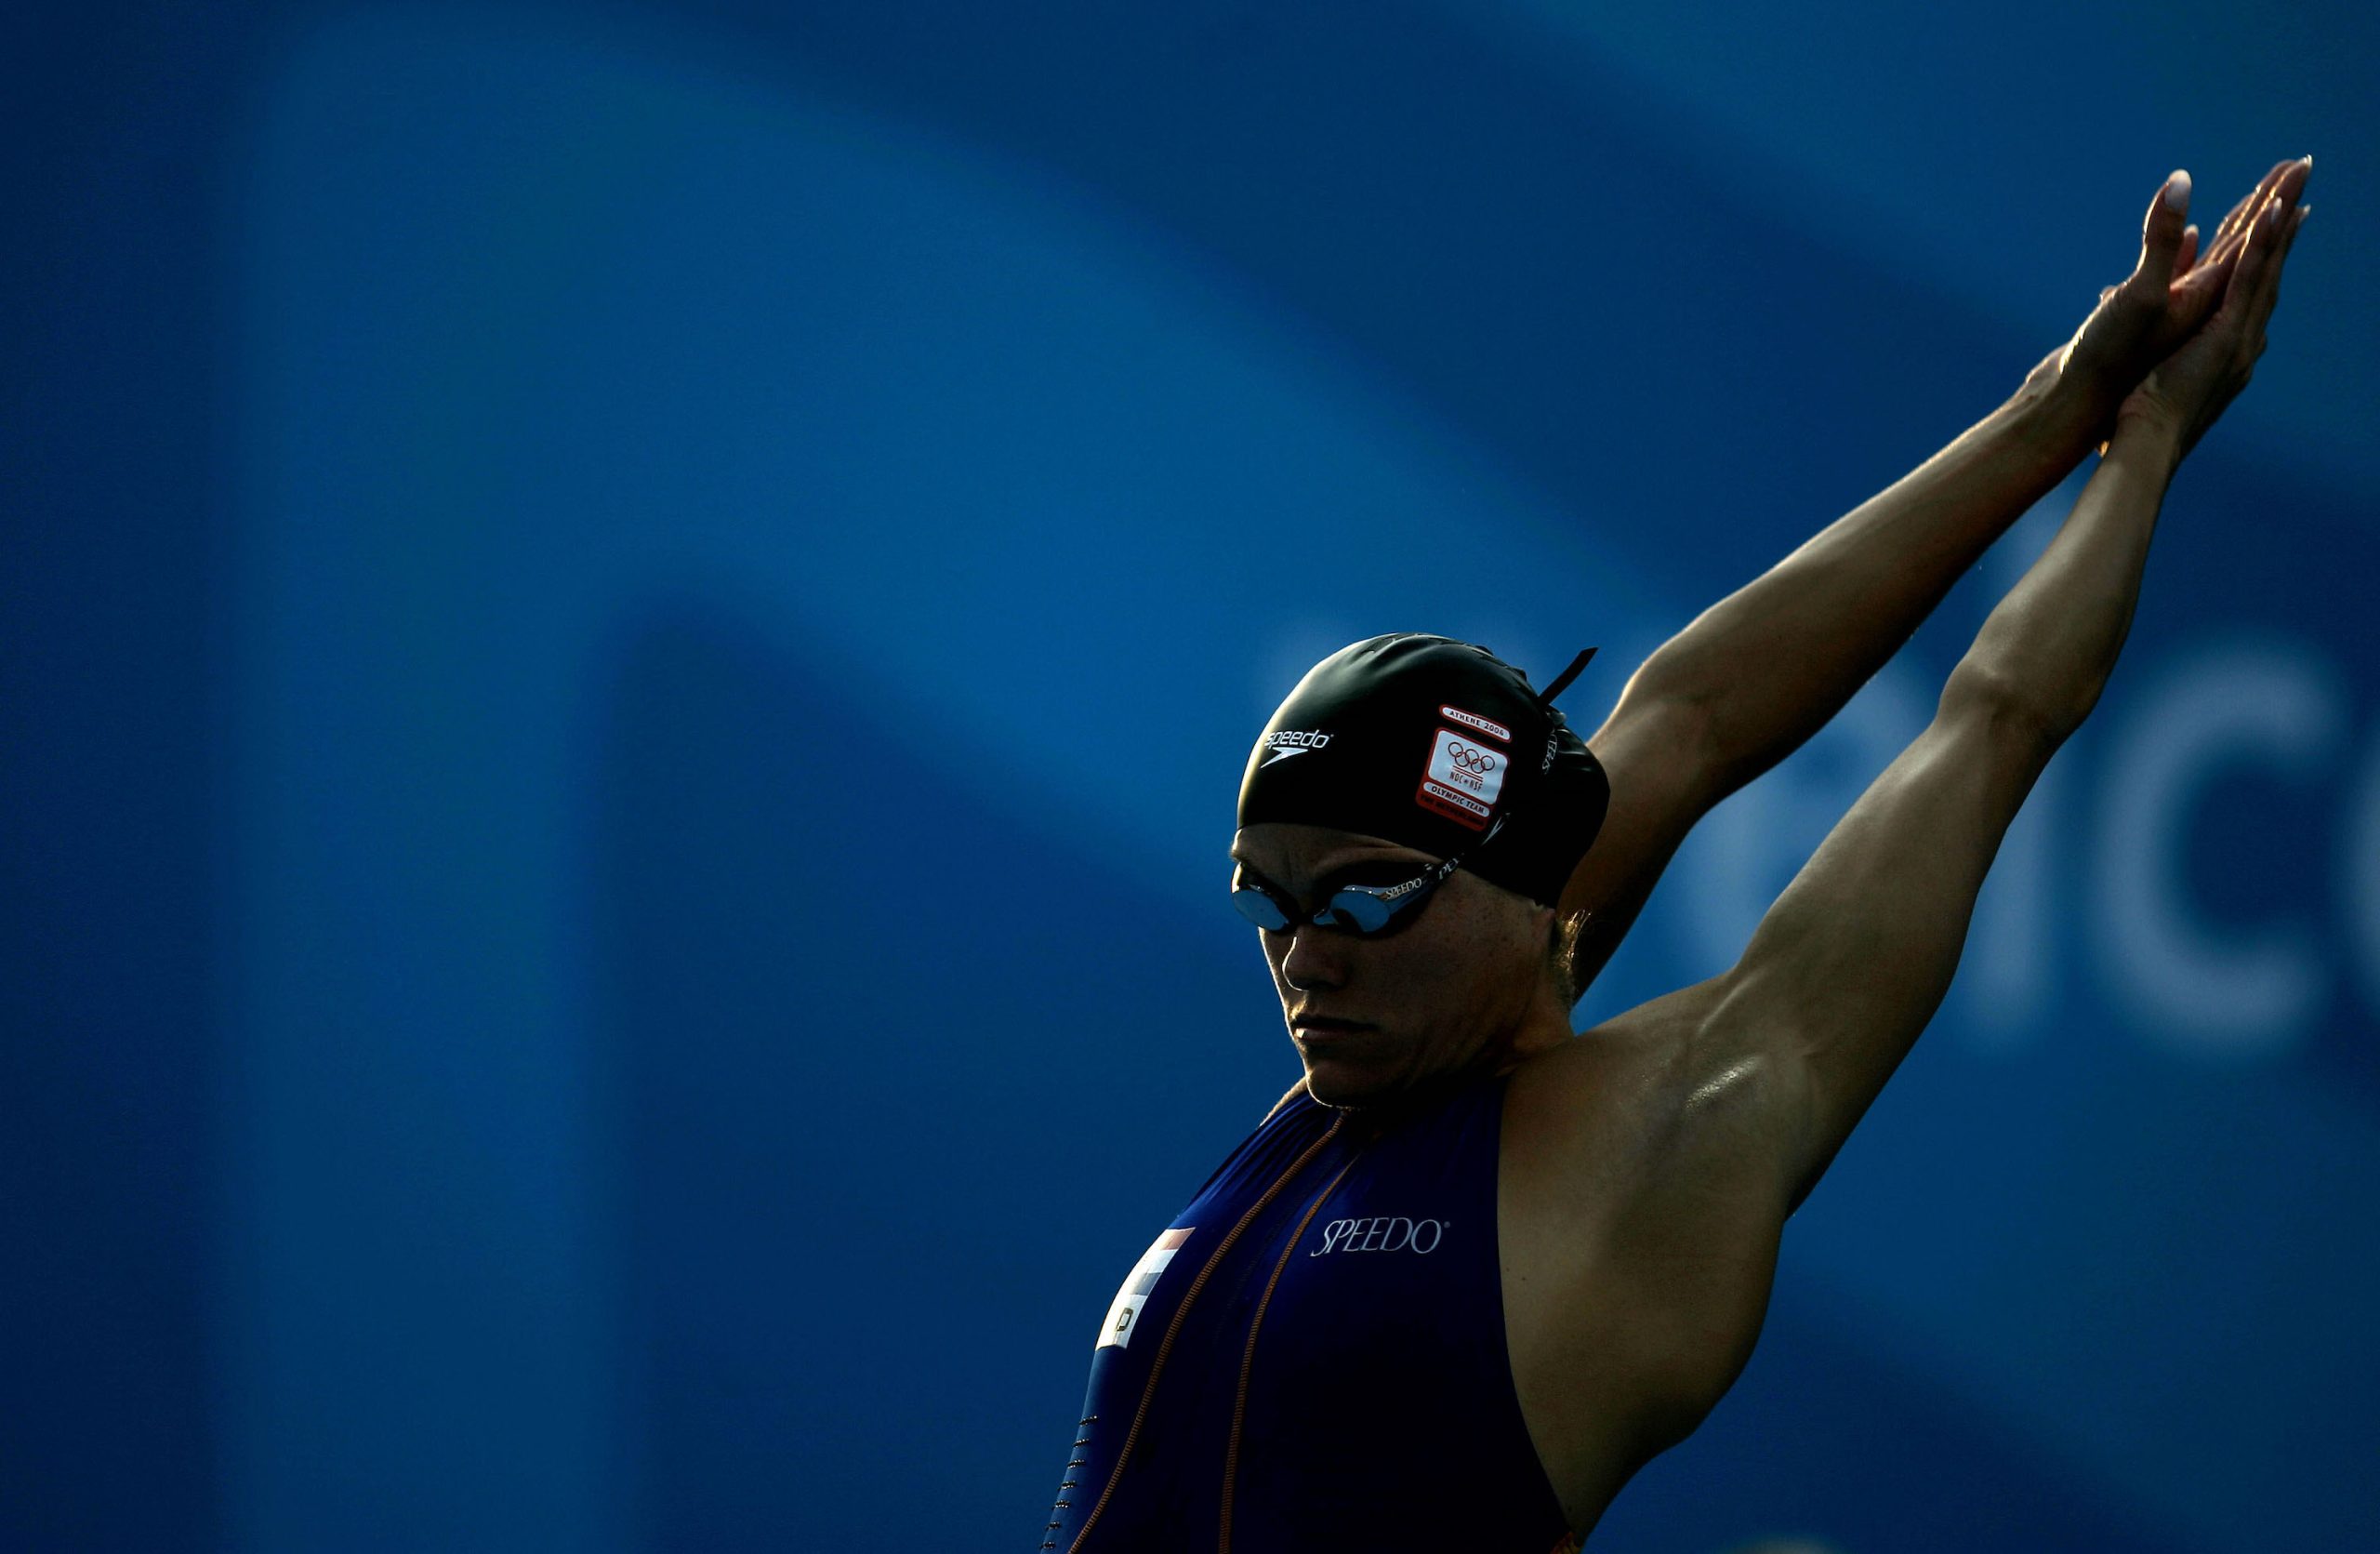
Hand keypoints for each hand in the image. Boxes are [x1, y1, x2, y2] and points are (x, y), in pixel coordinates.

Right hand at [2040, 158, 2312, 416]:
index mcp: (2210, 305)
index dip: (2275, 203)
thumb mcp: (2138, 296)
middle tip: (2295, 176)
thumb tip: (2181, 181)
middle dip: (2267, 214)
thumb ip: (2164, 243)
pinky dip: (2186, 263)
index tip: (2300, 168)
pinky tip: (2186, 252)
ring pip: (2216, 271)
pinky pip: (2179, 289)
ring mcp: (2177, 328)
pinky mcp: (2148, 336)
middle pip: (2246, 254)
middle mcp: (2202, 317)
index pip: (2254, 243)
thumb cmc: (2109, 364)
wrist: (2077, 417)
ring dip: (2235, 239)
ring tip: (2251, 214)